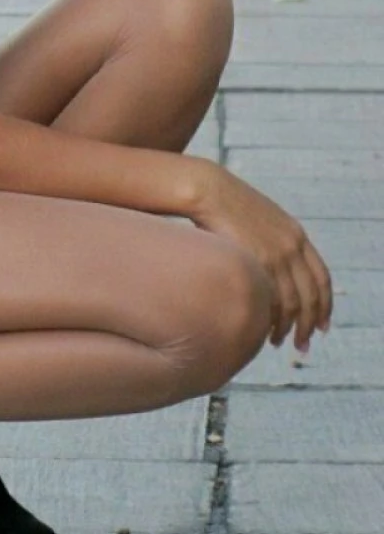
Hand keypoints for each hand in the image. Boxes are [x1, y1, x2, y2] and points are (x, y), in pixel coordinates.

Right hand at [190, 163, 332, 352]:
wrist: (208, 189)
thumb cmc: (226, 205)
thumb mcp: (261, 219)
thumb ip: (273, 241)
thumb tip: (272, 268)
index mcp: (296, 235)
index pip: (322, 278)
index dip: (325, 305)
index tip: (322, 325)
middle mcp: (292, 247)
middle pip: (311, 296)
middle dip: (309, 324)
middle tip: (303, 344)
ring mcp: (275, 254)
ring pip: (292, 303)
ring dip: (288, 327)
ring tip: (280, 342)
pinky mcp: (255, 261)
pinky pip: (270, 299)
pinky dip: (271, 319)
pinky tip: (264, 329)